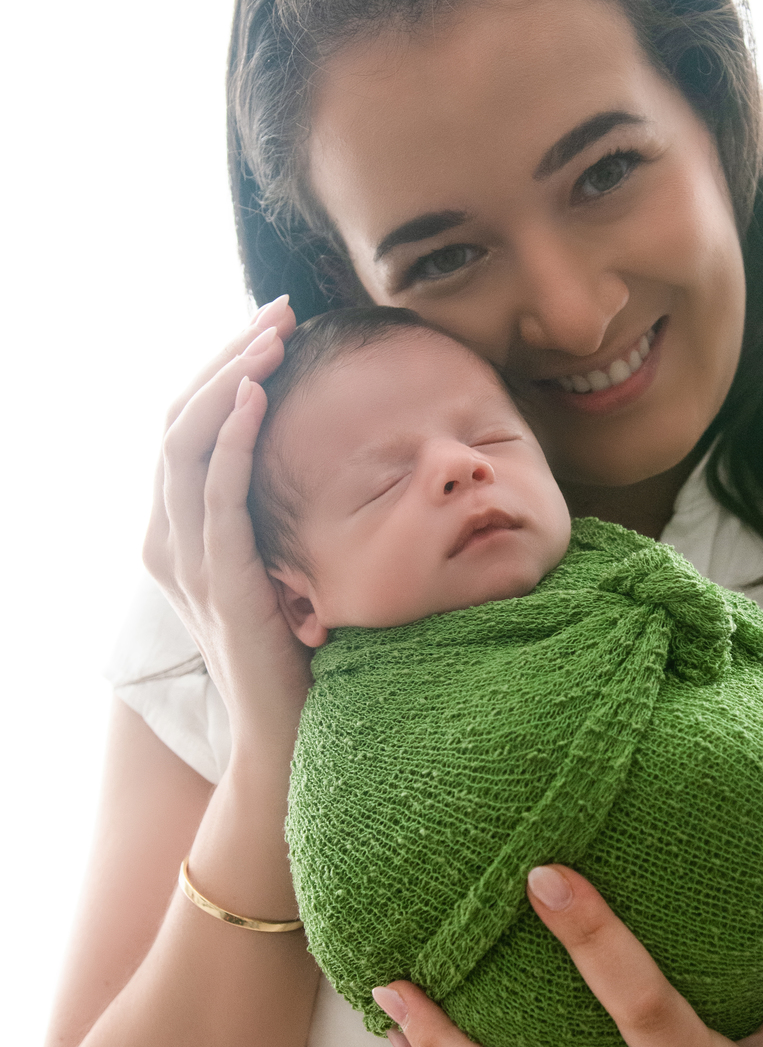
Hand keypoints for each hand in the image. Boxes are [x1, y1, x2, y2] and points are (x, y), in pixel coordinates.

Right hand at [142, 295, 310, 750]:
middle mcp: (168, 540)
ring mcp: (187, 562)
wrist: (286, 733)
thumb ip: (271, 517)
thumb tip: (309, 456)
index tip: (273, 325)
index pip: (184, 427)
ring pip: (186, 447)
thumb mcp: (276, 565)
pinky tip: (253, 398)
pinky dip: (229, 441)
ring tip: (269, 339)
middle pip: (176, 422)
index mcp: (178, 531)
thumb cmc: (294, 649)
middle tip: (278, 313)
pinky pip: (214, 497)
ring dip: (228, 382)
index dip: (221, 368)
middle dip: (226, 357)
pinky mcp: (219, 582)